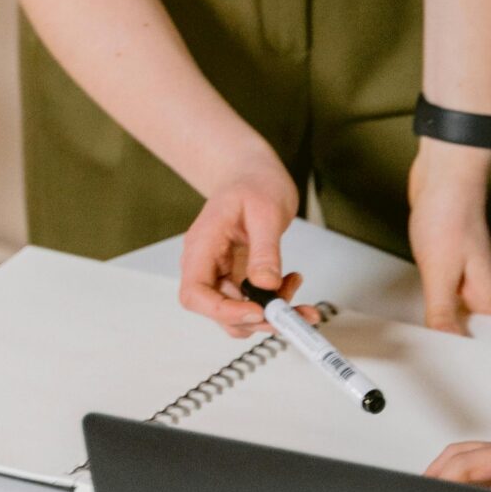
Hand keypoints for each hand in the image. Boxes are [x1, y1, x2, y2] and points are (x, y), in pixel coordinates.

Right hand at [178, 162, 319, 338]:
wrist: (253, 174)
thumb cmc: (253, 183)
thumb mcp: (265, 211)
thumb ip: (265, 250)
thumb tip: (266, 285)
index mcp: (202, 245)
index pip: (195, 293)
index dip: (221, 311)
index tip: (256, 311)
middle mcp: (207, 264)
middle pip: (218, 309)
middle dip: (256, 317)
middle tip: (291, 312)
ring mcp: (222, 273)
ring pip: (238, 312)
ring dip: (270, 313)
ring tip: (296, 290)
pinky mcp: (239, 278)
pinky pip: (253, 301)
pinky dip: (276, 301)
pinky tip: (292, 282)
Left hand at [407, 143, 490, 335]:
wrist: (441, 175)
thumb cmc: (448, 213)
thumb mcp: (439, 272)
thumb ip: (443, 313)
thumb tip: (450, 345)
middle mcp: (488, 280)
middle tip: (485, 368)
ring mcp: (474, 268)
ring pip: (482, 305)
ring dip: (471, 323)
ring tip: (462, 348)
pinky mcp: (458, 258)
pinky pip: (462, 291)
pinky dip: (455, 305)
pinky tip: (445, 309)